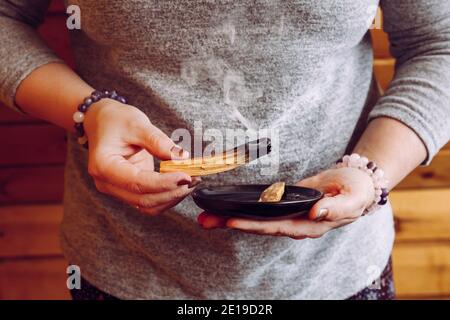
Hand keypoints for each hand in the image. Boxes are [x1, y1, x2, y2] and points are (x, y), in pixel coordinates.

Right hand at [83, 99, 198, 215]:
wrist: (101, 122)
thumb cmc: (115, 120)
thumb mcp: (137, 124)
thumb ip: (158, 142)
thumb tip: (181, 157)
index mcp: (104, 166)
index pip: (137, 182)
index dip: (164, 182)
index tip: (186, 176)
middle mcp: (107, 183)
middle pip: (143, 199)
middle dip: (172, 192)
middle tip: (195, 179)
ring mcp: (117, 189)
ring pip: (147, 206)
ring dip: (171, 198)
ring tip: (191, 183)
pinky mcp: (128, 190)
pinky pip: (148, 202)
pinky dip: (166, 197)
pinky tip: (181, 185)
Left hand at [198, 167, 374, 238]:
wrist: (356, 184)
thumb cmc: (356, 190)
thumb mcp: (352, 198)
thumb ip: (336, 208)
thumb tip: (315, 214)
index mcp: (310, 225)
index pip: (276, 227)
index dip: (253, 225)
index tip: (230, 221)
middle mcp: (295, 224)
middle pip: (258, 227)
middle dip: (231, 224)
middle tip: (204, 220)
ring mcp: (288, 216)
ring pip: (256, 219)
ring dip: (230, 217)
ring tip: (205, 216)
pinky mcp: (284, 205)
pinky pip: (260, 209)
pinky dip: (243, 208)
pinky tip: (225, 206)